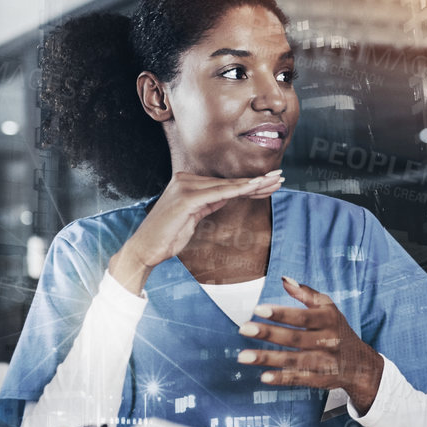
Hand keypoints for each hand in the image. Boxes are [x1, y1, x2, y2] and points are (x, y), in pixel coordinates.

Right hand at [108, 170, 282, 293]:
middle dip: (257, 181)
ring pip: (227, 186)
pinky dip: (239, 190)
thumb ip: (209, 204)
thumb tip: (227, 195)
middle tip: (281, 177)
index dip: (249, 184)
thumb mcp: (193, 217)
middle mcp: (186, 180)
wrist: (145, 249)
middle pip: (229, 182)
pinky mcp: (186, 199)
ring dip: (254, 184)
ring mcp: (185, 187)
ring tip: (275, 181)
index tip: (270, 182)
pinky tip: (255, 187)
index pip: (224, 184)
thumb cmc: (166, 237)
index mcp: (187, 183)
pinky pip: (219, 194)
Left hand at [237, 275, 386, 413]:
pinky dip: (282, 378)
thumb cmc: (337, 330)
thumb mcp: (329, 308)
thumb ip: (307, 294)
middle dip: (268, 334)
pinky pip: (299, 379)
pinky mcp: (321, 379)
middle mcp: (327, 341)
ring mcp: (324, 362)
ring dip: (267, 358)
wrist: (361, 365)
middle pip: (294, 338)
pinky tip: (263, 377)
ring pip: (293, 360)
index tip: (258, 309)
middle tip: (244, 329)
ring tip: (243, 357)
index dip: (281, 313)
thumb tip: (284, 280)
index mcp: (328, 320)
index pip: (302, 317)